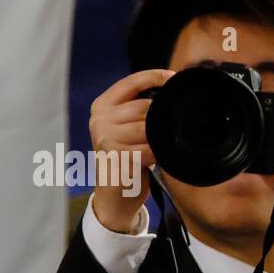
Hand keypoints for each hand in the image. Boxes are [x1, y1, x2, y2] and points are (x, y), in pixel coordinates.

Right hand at [89, 68, 173, 232]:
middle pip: (145, 107)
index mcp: (102, 106)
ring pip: (148, 127)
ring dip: (159, 139)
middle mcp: (99, 119)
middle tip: (160, 136)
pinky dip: (158, 154)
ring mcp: (105, 137)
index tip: (173, 77)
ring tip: (154, 149)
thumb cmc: (127, 158)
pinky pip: (150, 148)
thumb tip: (169, 92)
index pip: (131, 82)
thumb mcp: (127, 128)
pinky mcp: (115, 156)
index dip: (154, 76)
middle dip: (160, 120)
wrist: (115, 196)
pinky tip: (154, 160)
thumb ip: (140, 110)